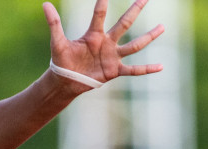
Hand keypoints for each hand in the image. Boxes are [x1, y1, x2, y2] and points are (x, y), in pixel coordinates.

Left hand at [44, 0, 164, 84]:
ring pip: (135, 45)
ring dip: (149, 36)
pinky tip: (161, 67)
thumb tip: (45, 4)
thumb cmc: (61, 60)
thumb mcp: (58, 42)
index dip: (102, 3)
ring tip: (162, 26)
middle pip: (124, 23)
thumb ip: (54, 24)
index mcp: (93, 34)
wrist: (65, 80)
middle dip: (135, 10)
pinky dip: (146, 69)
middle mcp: (106, 42)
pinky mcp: (114, 71)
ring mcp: (112, 56)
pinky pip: (133, 70)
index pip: (99, 14)